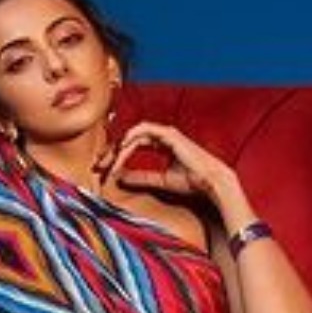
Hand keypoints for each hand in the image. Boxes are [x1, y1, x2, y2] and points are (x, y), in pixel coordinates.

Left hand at [107, 122, 233, 202]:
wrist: (209, 181)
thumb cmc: (191, 181)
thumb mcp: (161, 180)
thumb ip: (142, 177)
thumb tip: (121, 178)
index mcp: (163, 144)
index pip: (135, 144)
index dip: (120, 154)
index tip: (107, 168)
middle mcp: (164, 136)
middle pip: (132, 137)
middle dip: (115, 150)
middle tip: (101, 163)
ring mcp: (167, 133)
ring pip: (135, 134)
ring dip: (120, 145)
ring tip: (110, 159)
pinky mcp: (169, 134)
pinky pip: (144, 131)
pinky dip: (131, 137)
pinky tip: (122, 147)